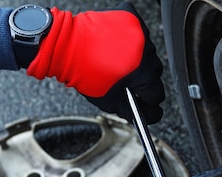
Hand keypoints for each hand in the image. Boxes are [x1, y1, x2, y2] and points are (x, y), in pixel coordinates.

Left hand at [27, 2, 164, 123]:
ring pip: (148, 52)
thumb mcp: (107, 100)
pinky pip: (140, 32)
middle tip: (127, 81)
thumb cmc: (81, 70)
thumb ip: (129, 110)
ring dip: (138, 59)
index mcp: (140, 72)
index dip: (149, 102)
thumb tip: (146, 114)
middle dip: (143, 80)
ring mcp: (139, 31)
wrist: (65, 44)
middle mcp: (143, 50)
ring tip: (120, 62)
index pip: (157, 94)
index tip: (144, 102)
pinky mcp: (131, 17)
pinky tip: (119, 47)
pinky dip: (132, 40)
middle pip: (155, 72)